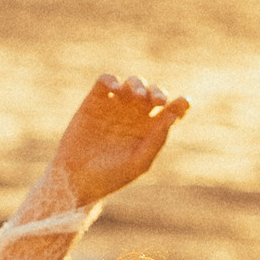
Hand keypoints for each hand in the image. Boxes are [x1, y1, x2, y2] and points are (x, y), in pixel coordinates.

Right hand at [54, 72, 188, 207]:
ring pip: (132, 83)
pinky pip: (106, 81)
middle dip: (158, 93)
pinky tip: (115, 89)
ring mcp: (115, 106)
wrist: (76, 179)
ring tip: (137, 96)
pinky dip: (112, 80)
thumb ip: (156, 140)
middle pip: (153, 93)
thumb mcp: (138, 162)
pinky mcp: (94, 101)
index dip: (180, 104)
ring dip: (138, 84)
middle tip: (158, 102)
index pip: (171, 111)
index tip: (183, 103)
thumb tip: (173, 116)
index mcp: (150, 130)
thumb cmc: (110, 177)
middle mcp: (135, 115)